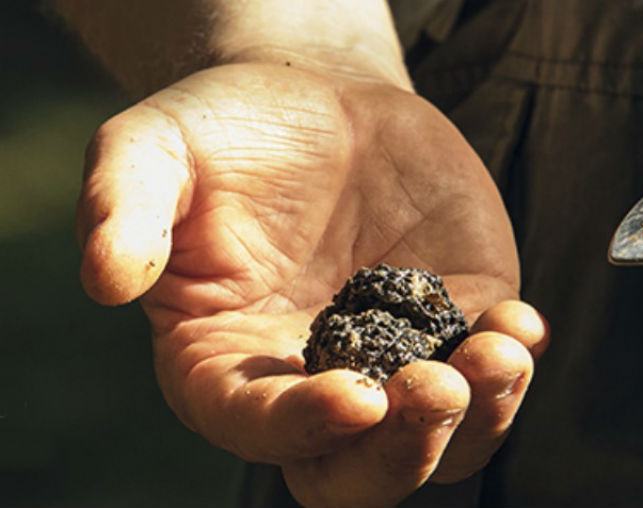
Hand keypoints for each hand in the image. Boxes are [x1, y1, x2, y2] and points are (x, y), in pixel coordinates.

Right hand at [76, 62, 549, 507]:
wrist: (314, 101)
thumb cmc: (224, 132)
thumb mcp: (153, 151)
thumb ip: (124, 211)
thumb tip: (106, 279)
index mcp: (228, 366)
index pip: (262, 428)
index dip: (306, 427)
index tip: (354, 393)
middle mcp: (314, 380)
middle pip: (361, 472)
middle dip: (404, 450)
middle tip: (434, 388)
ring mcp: (394, 355)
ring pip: (444, 439)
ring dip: (480, 416)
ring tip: (498, 352)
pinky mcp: (454, 316)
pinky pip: (492, 369)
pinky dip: (514, 361)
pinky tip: (519, 323)